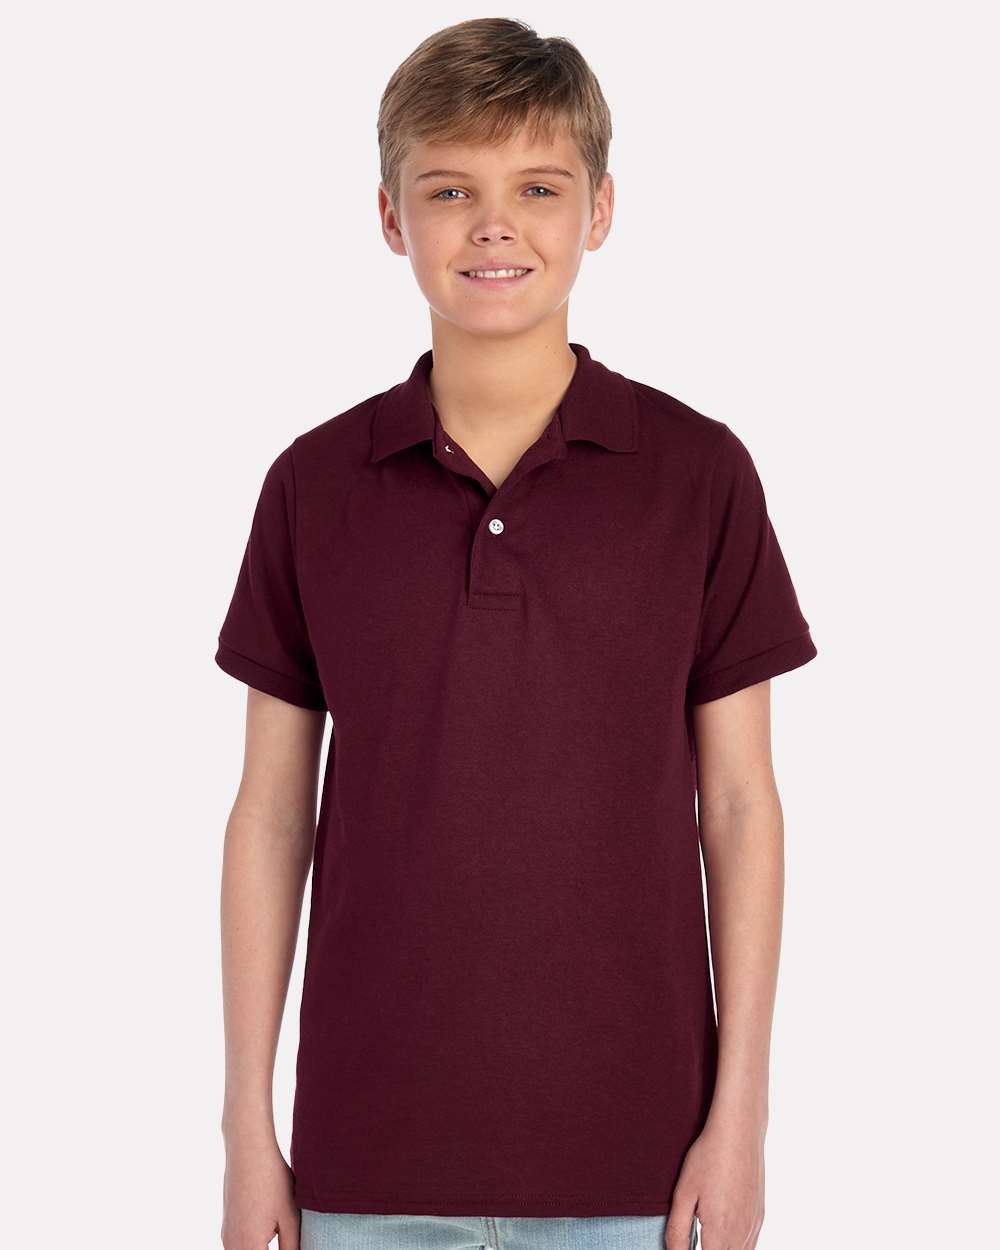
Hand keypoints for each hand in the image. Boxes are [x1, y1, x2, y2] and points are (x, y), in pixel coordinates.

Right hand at [221, 1134, 299, 1249]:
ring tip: (281, 1231)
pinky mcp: (227, 1226)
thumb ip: (292, 1247)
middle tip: (289, 1238)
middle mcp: (232, 1246)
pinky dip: (255, 1243)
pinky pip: (240, 1244)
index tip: (293, 1244)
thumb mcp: (290, 1217)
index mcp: (248, 1247)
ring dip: (262, 1247)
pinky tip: (269, 1228)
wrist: (248, 1150)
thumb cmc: (272, 1180)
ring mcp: (227, 1236)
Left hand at [665, 1117, 765, 1249]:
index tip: (686, 1246)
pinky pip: (750, 1244)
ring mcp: (754, 1225)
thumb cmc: (709, 1158)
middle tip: (695, 1239)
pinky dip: (736, 1245)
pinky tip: (722, 1231)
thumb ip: (677, 1231)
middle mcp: (742, 1233)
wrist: (738, 1131)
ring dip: (723, 1249)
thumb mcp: (683, 1194)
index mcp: (720, 1232)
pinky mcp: (760, 1215)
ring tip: (706, 1237)